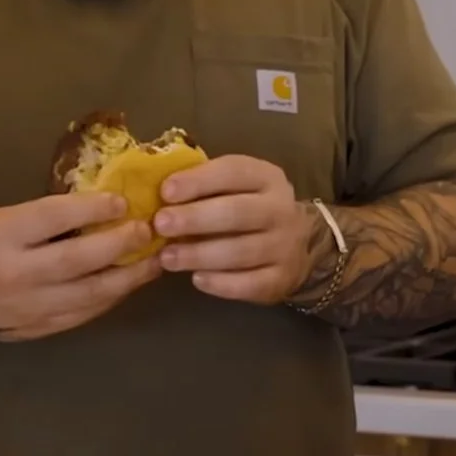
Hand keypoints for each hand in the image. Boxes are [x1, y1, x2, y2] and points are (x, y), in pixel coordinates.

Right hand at [0, 192, 162, 341]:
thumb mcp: (3, 218)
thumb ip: (48, 216)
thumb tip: (107, 206)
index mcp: (2, 235)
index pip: (54, 217)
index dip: (93, 208)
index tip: (123, 202)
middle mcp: (15, 273)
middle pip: (77, 260)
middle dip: (120, 244)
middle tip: (148, 230)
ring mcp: (27, 307)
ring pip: (89, 294)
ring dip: (129, 277)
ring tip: (155, 260)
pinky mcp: (37, 330)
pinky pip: (84, 314)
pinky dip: (111, 297)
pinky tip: (129, 283)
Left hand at [152, 155, 313, 304]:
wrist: (297, 243)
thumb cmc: (248, 208)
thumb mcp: (236, 186)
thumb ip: (204, 185)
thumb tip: (158, 192)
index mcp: (266, 178)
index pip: (234, 172)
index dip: (199, 181)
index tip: (166, 191)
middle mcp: (281, 210)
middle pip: (238, 213)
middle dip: (196, 218)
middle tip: (161, 225)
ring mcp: (285, 247)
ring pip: (241, 251)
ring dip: (200, 254)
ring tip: (167, 258)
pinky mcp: (280, 279)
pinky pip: (250, 284)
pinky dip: (221, 283)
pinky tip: (197, 280)